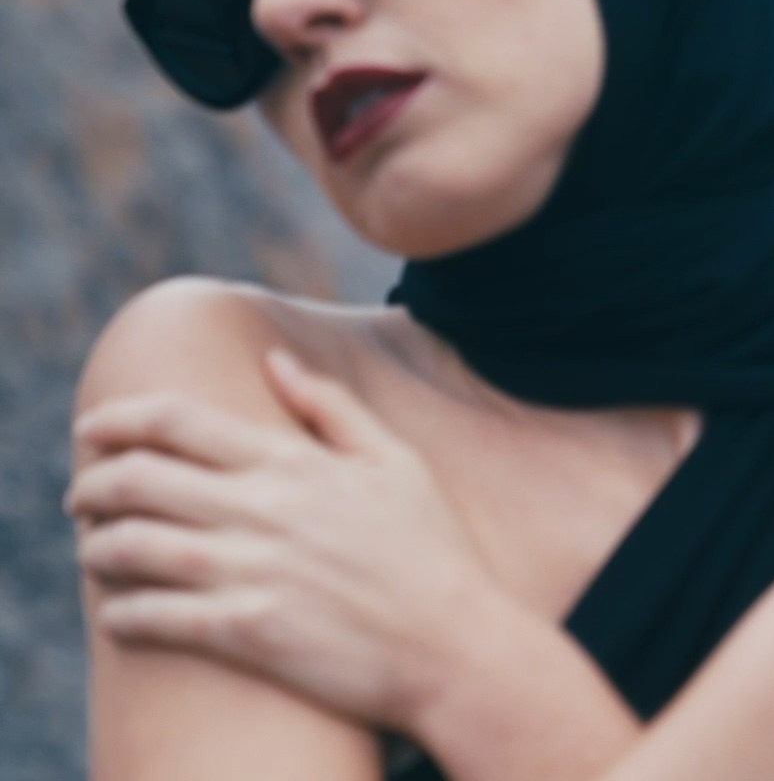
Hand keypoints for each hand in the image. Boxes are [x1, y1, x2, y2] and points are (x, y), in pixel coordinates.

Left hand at [67, 350, 508, 729]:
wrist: (458, 646)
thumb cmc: (435, 552)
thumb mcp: (397, 463)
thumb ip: (332, 407)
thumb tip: (275, 360)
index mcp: (295, 463)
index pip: (177, 423)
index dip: (119, 419)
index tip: (94, 430)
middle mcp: (264, 511)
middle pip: (138, 480)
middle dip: (92, 485)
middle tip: (83, 496)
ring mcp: (253, 572)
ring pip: (132, 547)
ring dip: (97, 547)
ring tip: (96, 551)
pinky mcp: (247, 633)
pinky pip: (154, 618)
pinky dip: (121, 614)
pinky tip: (119, 614)